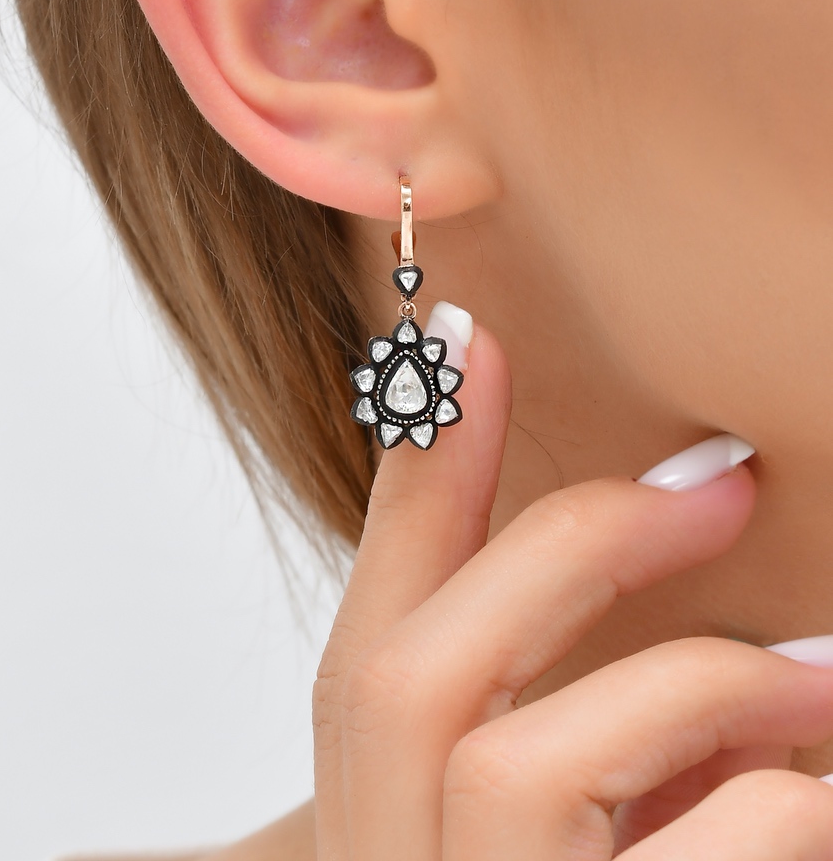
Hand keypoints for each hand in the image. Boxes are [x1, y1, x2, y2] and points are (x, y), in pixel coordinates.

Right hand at [312, 320, 832, 858]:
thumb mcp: (567, 844)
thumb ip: (594, 741)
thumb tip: (684, 603)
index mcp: (377, 837)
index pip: (360, 649)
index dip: (410, 485)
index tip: (464, 337)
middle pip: (402, 679)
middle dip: (569, 548)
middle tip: (722, 481)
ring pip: (512, 767)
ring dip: (697, 683)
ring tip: (823, 676)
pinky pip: (694, 851)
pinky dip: (777, 801)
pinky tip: (822, 799)